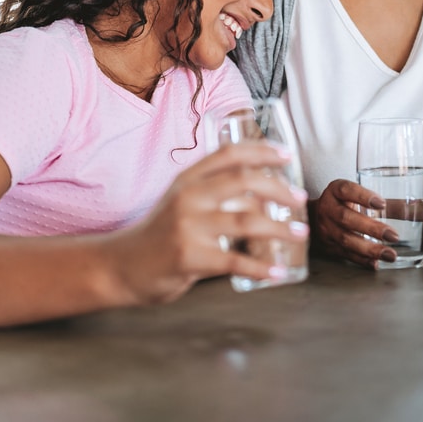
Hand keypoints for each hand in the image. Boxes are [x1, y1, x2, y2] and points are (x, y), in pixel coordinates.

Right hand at [114, 141, 308, 303]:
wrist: (122, 266)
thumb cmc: (159, 235)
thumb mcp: (179, 201)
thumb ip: (211, 191)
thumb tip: (261, 190)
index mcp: (187, 179)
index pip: (229, 154)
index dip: (262, 150)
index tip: (287, 156)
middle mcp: (188, 197)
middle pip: (244, 181)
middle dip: (279, 188)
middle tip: (300, 199)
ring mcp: (188, 227)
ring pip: (246, 220)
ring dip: (280, 228)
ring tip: (300, 233)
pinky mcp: (190, 257)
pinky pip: (236, 260)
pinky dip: (262, 267)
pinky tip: (278, 271)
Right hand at [308, 178, 397, 268]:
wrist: (311, 219)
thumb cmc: (343, 204)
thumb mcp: (358, 196)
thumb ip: (387, 203)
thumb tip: (418, 209)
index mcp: (335, 191)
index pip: (346, 190)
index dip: (362, 196)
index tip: (381, 203)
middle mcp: (328, 208)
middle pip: (346, 218)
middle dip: (371, 228)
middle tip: (393, 236)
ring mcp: (326, 229)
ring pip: (346, 240)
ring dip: (370, 249)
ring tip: (390, 254)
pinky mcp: (328, 246)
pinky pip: (345, 254)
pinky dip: (362, 260)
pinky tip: (376, 263)